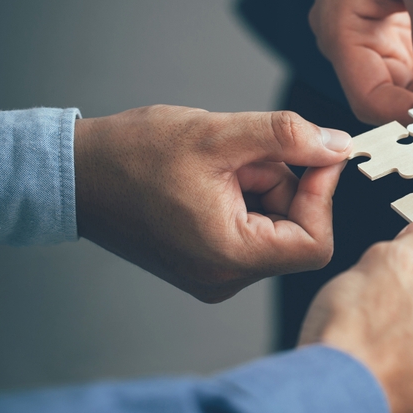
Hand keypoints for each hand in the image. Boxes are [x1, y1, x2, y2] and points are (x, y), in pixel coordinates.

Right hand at [74, 106, 350, 301]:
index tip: (316, 152)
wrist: (74, 174)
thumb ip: (288, 138)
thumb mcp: (220, 134)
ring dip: (262, 184)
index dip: (324, 194)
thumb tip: (339, 145)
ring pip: (275, 225)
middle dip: (284, 182)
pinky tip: (211, 175)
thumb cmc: (134, 155)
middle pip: (297, 231)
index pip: (315, 243)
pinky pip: (252, 227)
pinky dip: (246, 194)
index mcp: (229, 257)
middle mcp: (225, 277)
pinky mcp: (206, 261)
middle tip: (245, 152)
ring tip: (218, 162)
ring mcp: (215, 273)